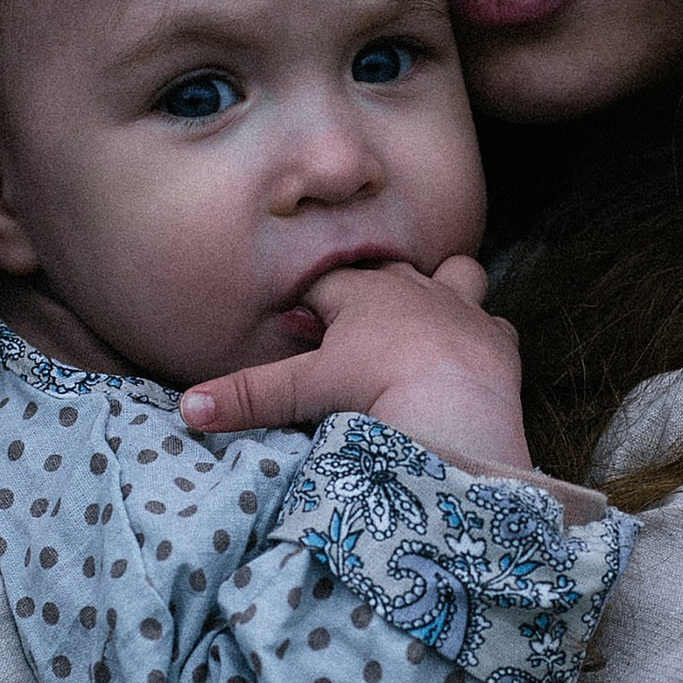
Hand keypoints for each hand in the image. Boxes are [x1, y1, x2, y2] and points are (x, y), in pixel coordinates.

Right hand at [181, 256, 534, 473]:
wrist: (453, 402)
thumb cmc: (374, 389)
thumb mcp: (304, 392)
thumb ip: (247, 397)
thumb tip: (186, 410)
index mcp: (362, 294)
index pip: (326, 286)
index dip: (310, 309)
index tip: (301, 332)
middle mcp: (412, 290)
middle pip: (387, 273)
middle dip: (370, 291)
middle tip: (356, 332)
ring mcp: (459, 309)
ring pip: (456, 274)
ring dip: (442, 288)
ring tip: (427, 317)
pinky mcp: (497, 339)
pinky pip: (494, 322)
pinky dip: (483, 334)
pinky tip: (472, 353)